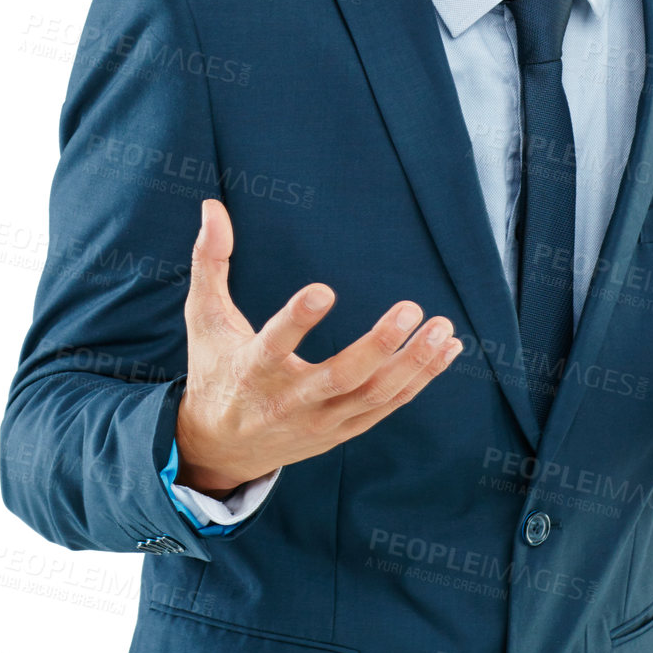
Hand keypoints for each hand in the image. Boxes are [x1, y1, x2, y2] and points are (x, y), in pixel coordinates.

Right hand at [174, 198, 462, 496]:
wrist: (221, 448)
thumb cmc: (215, 370)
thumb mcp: (204, 319)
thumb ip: (209, 262)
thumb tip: (211, 205)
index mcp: (252, 371)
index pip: (274, 345)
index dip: (297, 321)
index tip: (324, 289)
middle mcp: (289, 402)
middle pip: (340, 378)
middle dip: (379, 345)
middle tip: (412, 308)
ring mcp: (320, 422)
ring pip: (374, 396)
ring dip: (413, 363)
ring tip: (443, 327)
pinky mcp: (343, 432)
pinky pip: (388, 406)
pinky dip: (420, 379)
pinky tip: (448, 349)